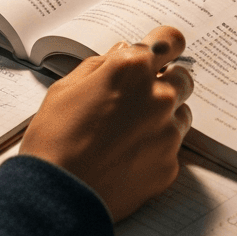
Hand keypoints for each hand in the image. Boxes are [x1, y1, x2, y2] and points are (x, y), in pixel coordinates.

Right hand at [19, 26, 193, 221]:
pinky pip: (172, 147)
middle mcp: (158, 97)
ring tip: (127, 133)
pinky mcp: (170, 165)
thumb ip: (100, 65)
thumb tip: (122, 52)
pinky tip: (127, 158)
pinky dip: (155, 149)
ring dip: (163, 116)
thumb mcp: (65, 88)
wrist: (56, 196)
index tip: (160, 53)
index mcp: (132, 70)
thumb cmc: (54, 139)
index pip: (171, 39)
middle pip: (182, 78)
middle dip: (164, 83)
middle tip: (136, 99)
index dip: (164, 46)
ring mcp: (168, 133)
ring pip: (181, 113)